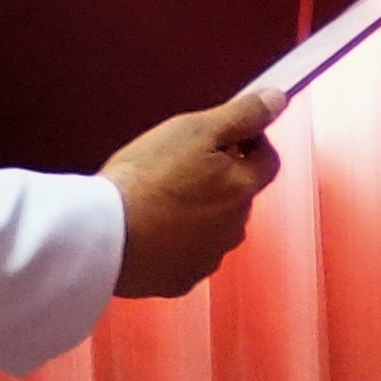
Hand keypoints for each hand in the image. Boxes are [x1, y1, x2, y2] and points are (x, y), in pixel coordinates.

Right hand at [102, 92, 280, 297]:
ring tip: (160, 198)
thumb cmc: (145, 180)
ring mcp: (208, 257)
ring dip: (199, 213)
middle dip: (221, 179)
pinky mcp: (180, 280)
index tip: (229, 137)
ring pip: (215, 228)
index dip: (251, 143)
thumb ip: (242, 115)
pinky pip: (188, 256)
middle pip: (240, 195)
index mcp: (241, 189)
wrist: (103, 235)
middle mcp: (234, 228)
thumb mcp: (195, 130)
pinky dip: (176, 243)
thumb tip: (277, 100)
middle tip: (181, 166)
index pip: (268, 161)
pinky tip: (150, 229)